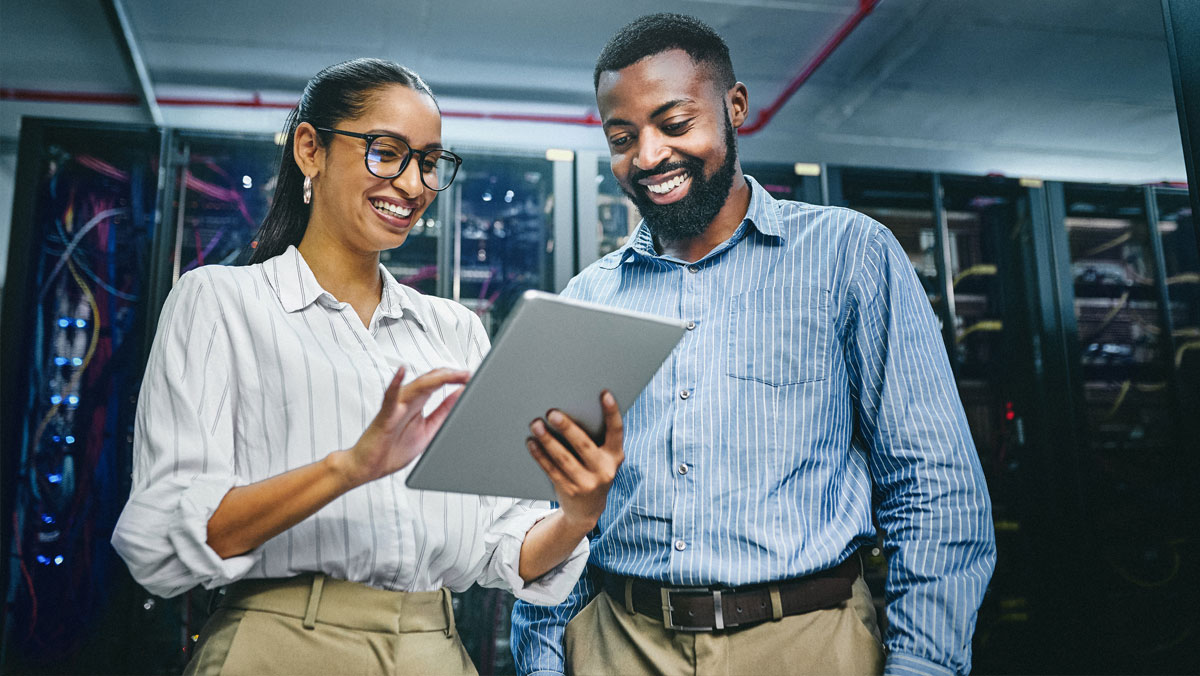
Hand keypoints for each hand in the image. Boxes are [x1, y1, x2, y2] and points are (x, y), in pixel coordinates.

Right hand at [339, 366, 468, 487]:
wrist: (367, 467)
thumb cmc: (392, 450)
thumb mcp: (428, 430)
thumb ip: (442, 412)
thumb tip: (460, 395)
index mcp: (417, 404)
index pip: (438, 383)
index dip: (455, 377)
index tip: (472, 376)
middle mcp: (406, 401)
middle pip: (431, 380)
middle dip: (451, 375)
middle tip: (468, 374)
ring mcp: (395, 407)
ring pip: (417, 386)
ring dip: (436, 378)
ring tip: (453, 374)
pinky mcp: (384, 416)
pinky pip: (389, 397)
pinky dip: (395, 383)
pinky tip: (402, 372)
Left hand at [527, 391, 624, 530]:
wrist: (587, 511)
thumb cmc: (593, 472)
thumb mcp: (602, 459)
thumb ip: (595, 440)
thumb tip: (568, 413)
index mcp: (615, 457)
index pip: (617, 431)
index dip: (612, 412)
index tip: (604, 394)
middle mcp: (604, 471)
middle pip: (584, 445)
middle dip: (567, 428)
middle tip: (552, 413)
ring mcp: (587, 483)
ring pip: (564, 459)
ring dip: (548, 440)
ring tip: (536, 425)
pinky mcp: (569, 491)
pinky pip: (552, 470)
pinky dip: (540, 456)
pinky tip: (532, 443)